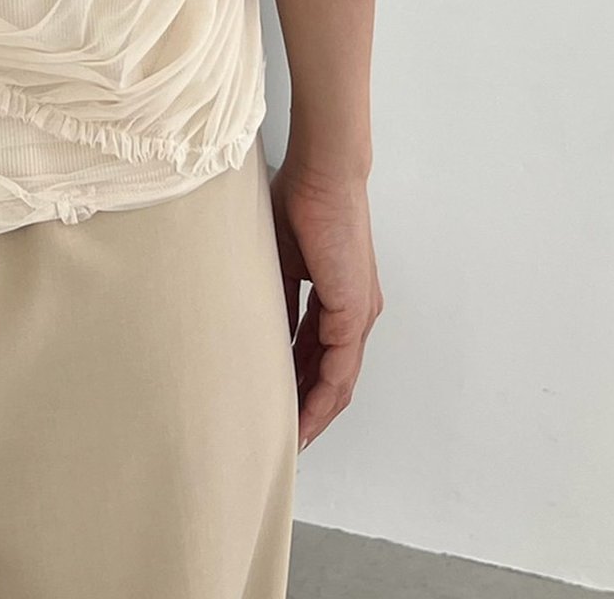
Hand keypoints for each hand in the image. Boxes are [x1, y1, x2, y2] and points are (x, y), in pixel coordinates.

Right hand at [270, 153, 382, 451]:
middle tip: (282, 438)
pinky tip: (303, 418)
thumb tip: (256, 330)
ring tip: (290, 439)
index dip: (297, 384)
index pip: (317, 355)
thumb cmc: (298, 201)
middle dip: (307, 410)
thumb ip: (275, 297)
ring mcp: (357, 314)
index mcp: (337, 298)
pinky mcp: (354, 312)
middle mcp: (354, 313)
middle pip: (332, 378)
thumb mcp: (278, 260)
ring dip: (315, 413)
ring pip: (338, 382)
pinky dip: (320, 398)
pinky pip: (339, 370)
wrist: (323, 175)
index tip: (275, 407)